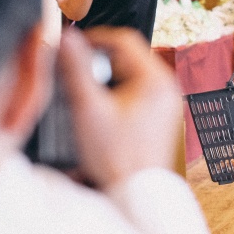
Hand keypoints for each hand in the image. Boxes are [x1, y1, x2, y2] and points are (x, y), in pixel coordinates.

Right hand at [57, 27, 182, 188]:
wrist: (135, 194)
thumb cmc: (117, 158)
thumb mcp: (89, 109)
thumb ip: (76, 69)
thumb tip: (67, 38)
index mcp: (155, 80)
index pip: (123, 40)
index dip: (94, 38)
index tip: (71, 47)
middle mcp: (166, 88)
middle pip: (126, 57)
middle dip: (98, 62)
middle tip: (75, 76)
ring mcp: (165, 103)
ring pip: (129, 75)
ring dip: (104, 79)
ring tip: (86, 97)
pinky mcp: (158, 117)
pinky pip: (135, 92)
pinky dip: (115, 94)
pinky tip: (99, 111)